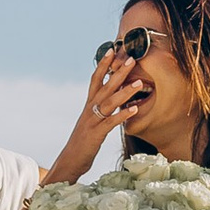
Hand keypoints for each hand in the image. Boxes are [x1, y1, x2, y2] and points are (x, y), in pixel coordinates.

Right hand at [48, 44, 147, 182]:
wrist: (70, 160)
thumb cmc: (84, 141)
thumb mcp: (92, 121)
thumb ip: (100, 109)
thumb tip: (113, 98)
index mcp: (88, 105)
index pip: (95, 80)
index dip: (102, 65)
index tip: (111, 49)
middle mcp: (89, 109)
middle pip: (105, 87)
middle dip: (118, 72)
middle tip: (131, 59)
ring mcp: (92, 121)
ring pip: (108, 103)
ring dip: (124, 92)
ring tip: (139, 82)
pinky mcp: (95, 134)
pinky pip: (110, 122)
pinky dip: (122, 115)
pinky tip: (135, 109)